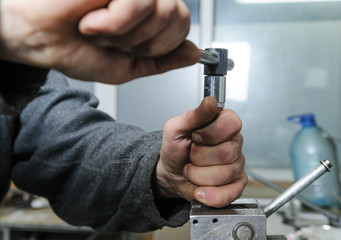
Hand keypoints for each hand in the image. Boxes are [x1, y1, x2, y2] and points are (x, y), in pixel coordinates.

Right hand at [0, 0, 199, 83]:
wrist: (41, 39)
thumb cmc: (77, 49)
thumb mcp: (129, 66)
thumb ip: (163, 60)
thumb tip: (194, 53)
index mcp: (149, 17)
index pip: (183, 25)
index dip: (160, 45)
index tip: (131, 49)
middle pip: (179, 17)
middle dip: (145, 42)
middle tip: (115, 40)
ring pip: (162, 9)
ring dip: (128, 33)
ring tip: (101, 29)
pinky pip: (138, 2)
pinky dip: (115, 22)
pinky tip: (93, 21)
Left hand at [156, 97, 247, 207]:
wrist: (171, 173)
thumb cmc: (175, 149)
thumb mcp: (176, 128)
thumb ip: (194, 115)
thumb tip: (211, 101)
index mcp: (222, 124)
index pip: (232, 123)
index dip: (210, 133)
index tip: (196, 136)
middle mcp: (233, 143)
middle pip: (227, 152)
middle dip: (199, 157)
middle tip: (191, 155)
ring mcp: (236, 164)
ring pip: (225, 174)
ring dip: (199, 176)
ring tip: (192, 170)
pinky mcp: (236, 185)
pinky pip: (230, 193)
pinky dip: (210, 194)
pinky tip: (200, 190)